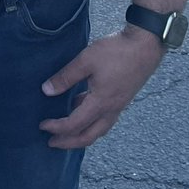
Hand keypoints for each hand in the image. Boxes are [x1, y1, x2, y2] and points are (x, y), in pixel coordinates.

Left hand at [40, 27, 164, 149]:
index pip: (74, 125)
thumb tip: (46, 91)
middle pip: (88, 137)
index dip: (56, 128)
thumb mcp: (86, 60)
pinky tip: (83, 107)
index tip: (42, 125)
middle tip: (52, 142)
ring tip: (66, 131)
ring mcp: (118, 106)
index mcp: (100, 103)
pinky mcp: (123, 98)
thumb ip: (66, 77)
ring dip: (81, 135)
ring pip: (98, 130)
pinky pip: (105, 120)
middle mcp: (110, 110)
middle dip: (68, 143)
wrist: (145, 45)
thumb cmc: (116, 51)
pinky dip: (91, 122)